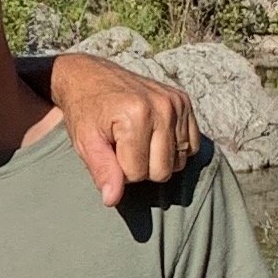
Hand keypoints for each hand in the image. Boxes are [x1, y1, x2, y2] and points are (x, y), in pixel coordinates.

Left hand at [48, 54, 199, 205]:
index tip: (110, 150)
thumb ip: (102, 171)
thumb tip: (112, 200)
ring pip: (178, 162)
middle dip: (141, 167)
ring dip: (157, 158)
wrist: (91, 77)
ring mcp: (177, 103)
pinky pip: (191, 145)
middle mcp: (163, 107)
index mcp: (136, 115)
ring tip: (137, 140)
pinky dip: (174, 148)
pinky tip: (154, 137)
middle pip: (162, 171)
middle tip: (123, 147)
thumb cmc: (85, 112)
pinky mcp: (184, 102)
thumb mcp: (86, 143)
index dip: (120, 171)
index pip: (138, 173)